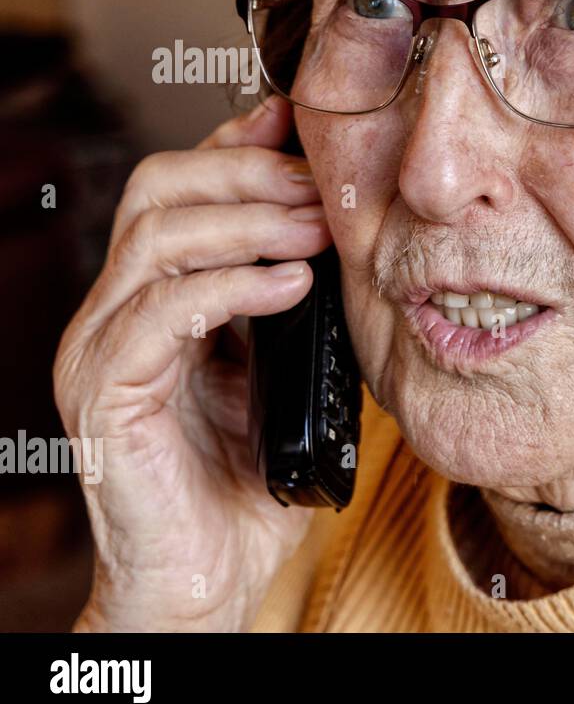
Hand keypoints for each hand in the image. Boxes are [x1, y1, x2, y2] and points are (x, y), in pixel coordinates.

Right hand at [54, 96, 331, 630]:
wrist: (206, 579)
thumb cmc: (249, 481)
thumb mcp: (285, 371)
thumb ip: (293, 305)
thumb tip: (344, 235)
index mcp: (156, 297)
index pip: (184, 188)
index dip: (241, 145)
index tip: (305, 124)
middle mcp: (116, 312)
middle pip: (158, 191)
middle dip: (247, 173)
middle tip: (321, 186)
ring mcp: (100, 351)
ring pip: (154, 239)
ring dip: (247, 221)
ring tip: (316, 230)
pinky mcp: (103, 396)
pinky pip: (156, 315)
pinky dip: (227, 287)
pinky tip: (288, 285)